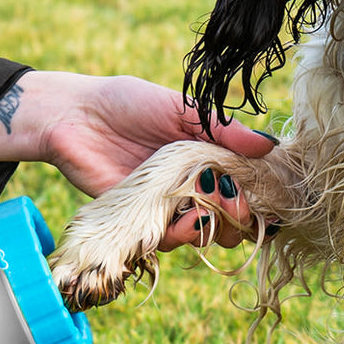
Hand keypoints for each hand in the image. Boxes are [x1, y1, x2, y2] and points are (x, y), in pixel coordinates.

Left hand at [0, 71, 277, 248]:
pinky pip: (170, 240)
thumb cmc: (127, 103)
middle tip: (240, 207)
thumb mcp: (181, 108)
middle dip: (241, 216)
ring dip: (213, 228)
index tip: (270, 194)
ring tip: (209, 213)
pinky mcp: (141, 223)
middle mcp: (193, 185)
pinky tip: (183, 221)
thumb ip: (223, 129)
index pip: (247, 182)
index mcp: (209, 156)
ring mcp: (169, 205)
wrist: (72, 116)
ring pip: (205, 232)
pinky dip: (182, 235)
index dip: (261, 191)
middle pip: (232, 215)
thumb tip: (269, 146)